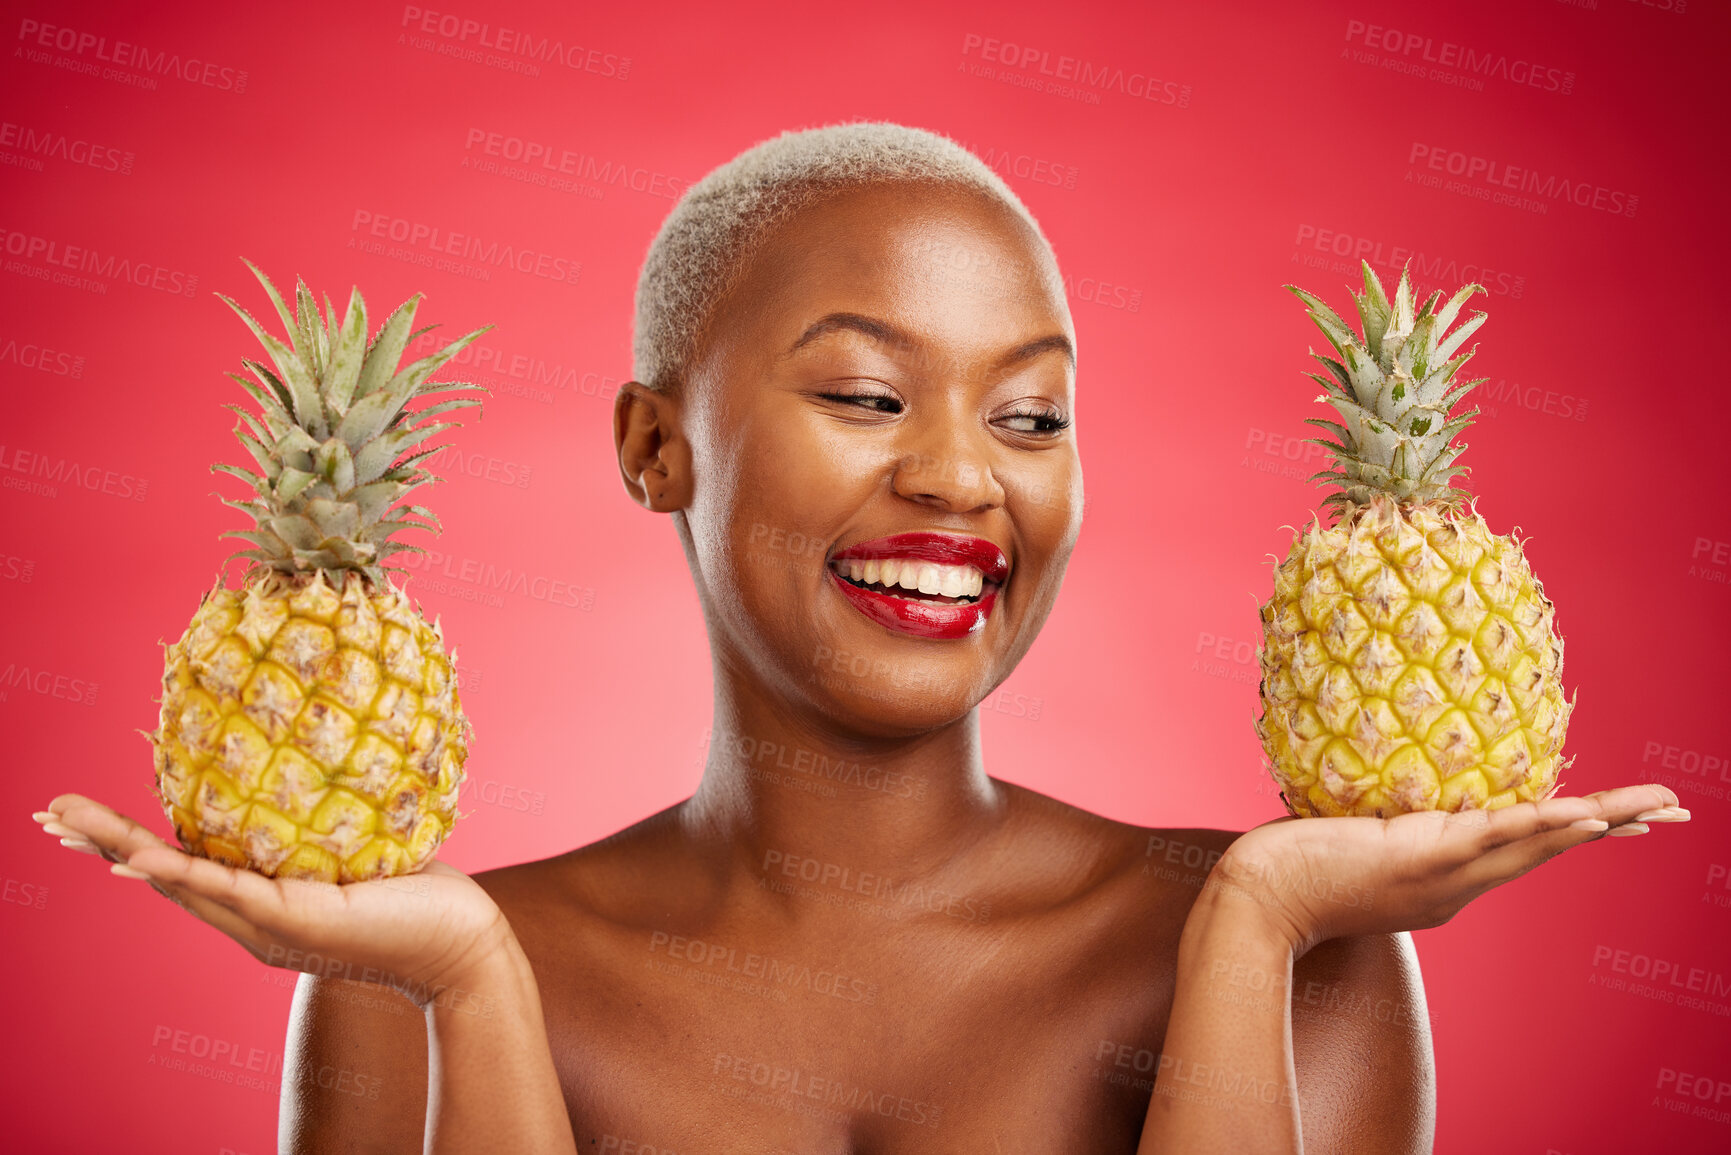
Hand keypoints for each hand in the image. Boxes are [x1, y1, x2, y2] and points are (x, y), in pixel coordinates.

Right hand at [35, 793, 511, 1007]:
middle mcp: (253, 920)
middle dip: (102, 845)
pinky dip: (183, 871)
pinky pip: (229, 890)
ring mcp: (268, 924)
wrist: (461, 945)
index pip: (184, 866)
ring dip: (121, 851)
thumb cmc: (420, 895)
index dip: (130, 843)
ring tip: (70, 825)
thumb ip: (326, 824)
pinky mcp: (293, 920)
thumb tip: (320, 760)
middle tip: (47, 816)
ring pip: (180, 882)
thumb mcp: (360, 851)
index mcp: (262, 903)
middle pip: (161, 876)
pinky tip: (142, 856)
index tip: (84, 819)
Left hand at [1207, 783, 1689, 952]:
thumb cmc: (1290, 869)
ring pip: (1538, 841)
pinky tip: (1585, 814)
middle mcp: (1458, 884)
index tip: (1619, 821)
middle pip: (1552, 848)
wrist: (1258, 901)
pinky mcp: (1424, 858)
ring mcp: (1445, 873)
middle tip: (1674, 813)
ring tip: (1656, 807)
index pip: (1524, 849)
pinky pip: (1495, 837)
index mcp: (1446, 879)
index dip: (1576, 834)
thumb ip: (1377, 822)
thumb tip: (1376, 790)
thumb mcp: (1351, 841)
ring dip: (1602, 822)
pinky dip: (1542, 824)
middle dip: (1615, 829)